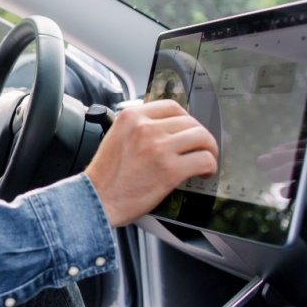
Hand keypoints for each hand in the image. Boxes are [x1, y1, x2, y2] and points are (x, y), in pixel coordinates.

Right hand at [85, 99, 218, 226]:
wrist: (97, 200)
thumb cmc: (106, 176)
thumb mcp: (117, 138)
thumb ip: (138, 129)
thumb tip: (167, 130)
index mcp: (131, 117)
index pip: (171, 106)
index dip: (186, 119)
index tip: (188, 131)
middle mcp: (146, 128)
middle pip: (190, 121)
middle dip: (199, 136)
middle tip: (200, 149)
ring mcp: (159, 147)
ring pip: (201, 137)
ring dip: (209, 150)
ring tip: (205, 160)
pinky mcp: (170, 169)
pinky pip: (204, 159)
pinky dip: (209, 166)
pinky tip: (204, 173)